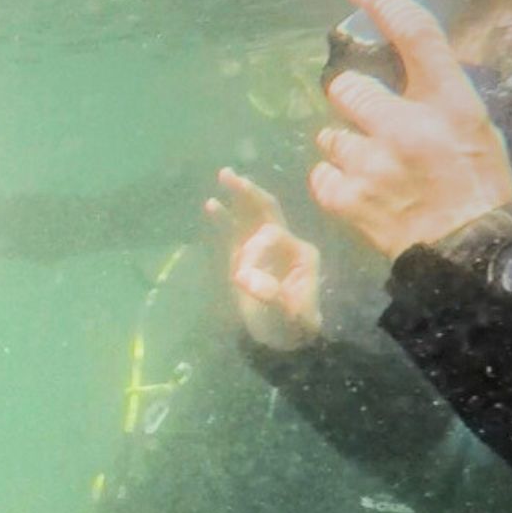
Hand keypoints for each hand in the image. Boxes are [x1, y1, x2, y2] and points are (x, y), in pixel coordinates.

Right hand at [204, 167, 323, 350]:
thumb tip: (243, 277)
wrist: (283, 337)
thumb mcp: (288, 316)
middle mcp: (285, 243)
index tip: (242, 279)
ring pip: (251, 215)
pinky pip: (235, 231)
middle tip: (230, 175)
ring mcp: (264, 247)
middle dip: (250, 193)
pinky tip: (211, 204)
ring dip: (238, 196)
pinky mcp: (246, 255)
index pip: (273, 236)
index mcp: (301, 252)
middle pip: (267, 210)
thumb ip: (271, 296)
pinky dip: (224, 218)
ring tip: (224, 175)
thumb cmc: (291, 326)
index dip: (253, 251)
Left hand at [312, 0, 511, 256]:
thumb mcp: (475, 128)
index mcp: (450, 103)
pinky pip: (320, 172)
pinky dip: (335, 180)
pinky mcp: (347, 198)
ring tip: (376, 169)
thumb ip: (438, 95)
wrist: (470, 255)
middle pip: (346, 87)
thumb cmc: (479, 186)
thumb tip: (403, 63)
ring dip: (345, 146)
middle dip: (354, 103)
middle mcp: (408, 127)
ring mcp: (373, 164)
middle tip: (376, 124)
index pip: (416, 33)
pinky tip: (363, 192)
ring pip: (329, 134)